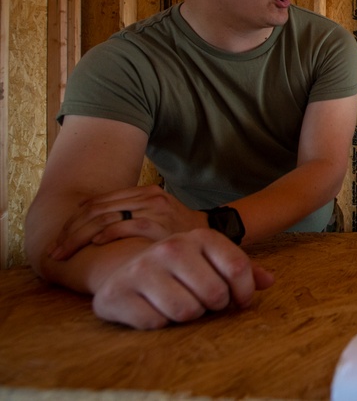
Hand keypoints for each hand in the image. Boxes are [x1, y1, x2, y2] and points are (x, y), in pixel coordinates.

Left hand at [49, 185, 207, 260]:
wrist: (212, 236)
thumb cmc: (179, 231)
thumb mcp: (156, 216)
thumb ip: (130, 215)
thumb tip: (93, 229)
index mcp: (141, 192)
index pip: (96, 202)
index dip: (72, 221)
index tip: (59, 239)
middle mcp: (146, 196)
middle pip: (95, 209)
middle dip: (70, 231)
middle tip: (55, 250)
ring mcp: (153, 209)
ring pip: (104, 217)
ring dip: (79, 236)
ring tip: (65, 253)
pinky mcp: (159, 224)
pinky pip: (125, 225)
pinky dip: (106, 234)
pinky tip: (94, 244)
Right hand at [91, 228, 273, 329]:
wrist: (122, 272)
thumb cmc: (178, 270)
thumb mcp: (211, 261)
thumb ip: (241, 269)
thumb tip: (269, 281)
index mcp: (199, 236)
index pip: (237, 267)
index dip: (244, 292)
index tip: (239, 301)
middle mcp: (170, 247)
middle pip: (215, 293)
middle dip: (214, 306)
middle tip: (202, 301)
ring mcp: (142, 269)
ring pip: (187, 311)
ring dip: (188, 317)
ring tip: (179, 304)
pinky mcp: (117, 293)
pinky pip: (157, 323)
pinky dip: (160, 323)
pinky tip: (153, 309)